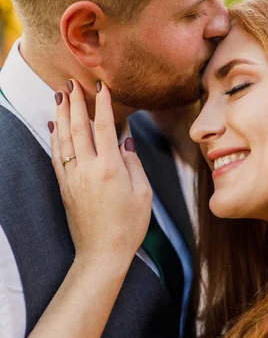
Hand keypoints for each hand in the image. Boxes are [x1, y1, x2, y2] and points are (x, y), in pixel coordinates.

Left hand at [50, 80, 151, 268]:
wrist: (102, 254)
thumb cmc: (128, 225)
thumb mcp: (143, 193)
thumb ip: (133, 162)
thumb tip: (126, 140)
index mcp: (110, 168)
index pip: (103, 127)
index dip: (102, 104)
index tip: (100, 86)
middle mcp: (87, 169)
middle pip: (77, 128)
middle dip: (74, 102)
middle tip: (71, 83)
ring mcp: (72, 178)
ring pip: (63, 139)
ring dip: (61, 115)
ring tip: (59, 96)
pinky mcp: (65, 187)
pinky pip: (56, 156)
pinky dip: (54, 138)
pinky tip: (53, 125)